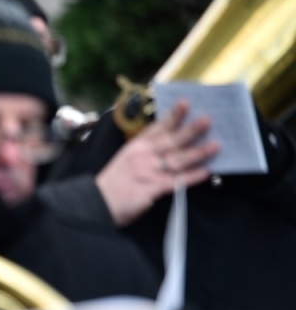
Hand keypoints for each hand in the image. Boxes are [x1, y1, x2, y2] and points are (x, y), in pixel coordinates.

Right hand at [95, 101, 217, 227]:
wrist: (93, 205)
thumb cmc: (108, 187)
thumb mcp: (122, 163)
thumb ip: (141, 156)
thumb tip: (163, 151)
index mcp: (134, 149)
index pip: (156, 129)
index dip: (172, 116)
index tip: (186, 103)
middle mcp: (142, 157)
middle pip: (170, 140)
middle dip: (190, 129)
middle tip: (208, 119)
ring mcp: (148, 172)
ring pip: (177, 159)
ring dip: (198, 152)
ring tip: (216, 145)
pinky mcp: (152, 189)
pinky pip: (176, 181)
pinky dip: (191, 178)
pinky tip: (205, 173)